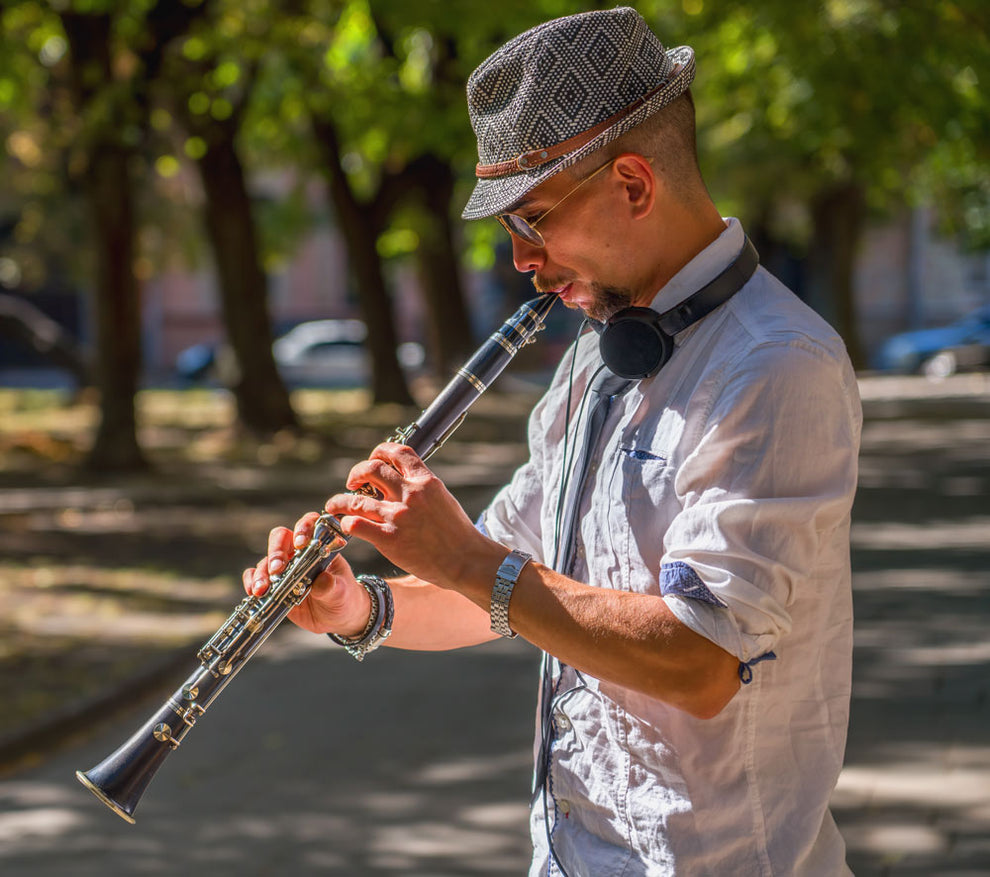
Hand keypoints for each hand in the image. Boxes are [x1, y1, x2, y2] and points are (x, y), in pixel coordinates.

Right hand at [241, 512, 371, 636]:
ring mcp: (284, 568)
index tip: (300, 544)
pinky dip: (251, 581)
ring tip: (262, 589)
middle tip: (277, 569)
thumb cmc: (344, 596)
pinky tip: (254, 592)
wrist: (338, 617)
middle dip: (276, 551)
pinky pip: (255, 576)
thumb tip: (322, 580)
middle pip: (280, 538)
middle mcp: (299, 552)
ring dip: (262, 572)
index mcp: (319, 546)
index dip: (302, 529)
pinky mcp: (273, 584)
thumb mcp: (342, 592)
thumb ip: (332, 586)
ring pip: (266, 559)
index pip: (309, 525)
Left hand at [324, 442, 490, 589]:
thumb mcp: (443, 500)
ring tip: (335, 506)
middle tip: (353, 482)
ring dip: (340, 501)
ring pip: (355, 499)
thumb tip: (402, 481)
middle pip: (371, 468)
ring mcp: (398, 516)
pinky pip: (356, 525)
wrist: (467, 560)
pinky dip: (347, 523)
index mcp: (426, 482)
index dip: (380, 451)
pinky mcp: (390, 539)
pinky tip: (347, 527)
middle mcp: (411, 494)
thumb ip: (422, 488)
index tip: (374, 459)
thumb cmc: (457, 534)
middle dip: (356, 473)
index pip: (398, 452)